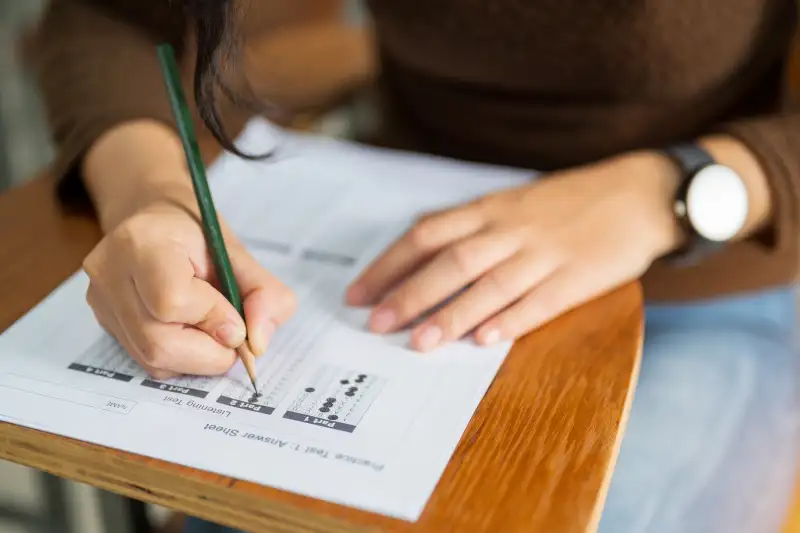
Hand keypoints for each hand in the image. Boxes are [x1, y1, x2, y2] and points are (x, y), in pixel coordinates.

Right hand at [83, 201, 295, 379]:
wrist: (155, 219)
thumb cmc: (199, 234)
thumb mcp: (240, 254)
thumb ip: (264, 295)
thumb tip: (257, 345)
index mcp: (142, 242)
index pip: (172, 301)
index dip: (213, 319)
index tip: (238, 321)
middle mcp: (110, 272)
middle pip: (158, 342)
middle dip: (209, 352)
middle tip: (232, 336)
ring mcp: (101, 301)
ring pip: (152, 359)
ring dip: (197, 358)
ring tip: (212, 329)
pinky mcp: (104, 323)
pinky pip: (146, 361)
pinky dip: (180, 358)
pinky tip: (190, 332)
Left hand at [346, 152, 681, 350]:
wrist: (641, 193)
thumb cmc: (572, 201)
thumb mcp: (516, 201)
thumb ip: (473, 225)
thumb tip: (424, 247)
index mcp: (492, 209)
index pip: (427, 235)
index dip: (389, 264)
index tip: (360, 292)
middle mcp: (512, 229)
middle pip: (450, 262)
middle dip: (409, 294)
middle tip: (376, 323)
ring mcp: (546, 253)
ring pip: (489, 285)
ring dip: (451, 315)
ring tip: (419, 342)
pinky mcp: (578, 276)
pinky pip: (539, 301)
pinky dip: (510, 320)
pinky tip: (484, 340)